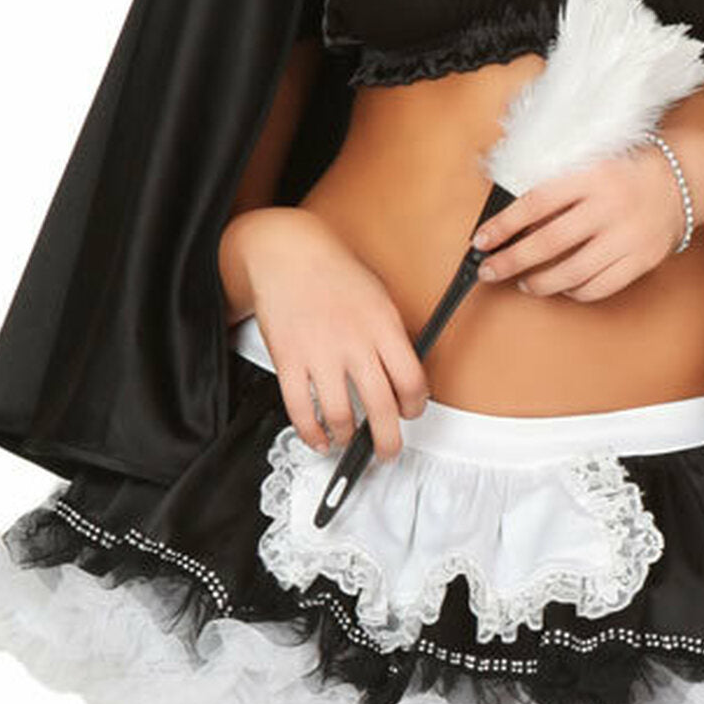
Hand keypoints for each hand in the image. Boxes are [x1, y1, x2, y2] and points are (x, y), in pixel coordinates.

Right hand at [229, 208, 428, 460]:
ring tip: (347, 440)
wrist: (288, 253)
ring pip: (341, 416)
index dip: (415, 406)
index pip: (412, 381)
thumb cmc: (335, 272)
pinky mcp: (288, 360)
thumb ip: (392, 335)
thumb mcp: (380, 296)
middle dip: (387, 441)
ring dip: (346, 438)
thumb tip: (406, 374)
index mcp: (383, 326)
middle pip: (381, 408)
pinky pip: (300, 410)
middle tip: (387, 451)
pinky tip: (318, 438)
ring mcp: (320, 353)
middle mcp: (355, 342)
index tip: (411, 412)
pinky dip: (311, 433)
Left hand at [471, 143, 687, 301]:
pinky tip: (563, 286)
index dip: (503, 225)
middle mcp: (610, 206)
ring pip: (572, 272)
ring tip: (525, 283)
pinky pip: (600, 287)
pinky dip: (575, 291)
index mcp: (592, 175)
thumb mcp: (592, 162)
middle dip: (511, 261)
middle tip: (490, 270)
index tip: (481, 240)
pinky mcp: (642, 260)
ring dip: (540, 282)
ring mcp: (627, 236)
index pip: (535, 203)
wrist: (686, 179)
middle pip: (548, 242)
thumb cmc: (629, 170)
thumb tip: (513, 220)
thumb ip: (558, 186)